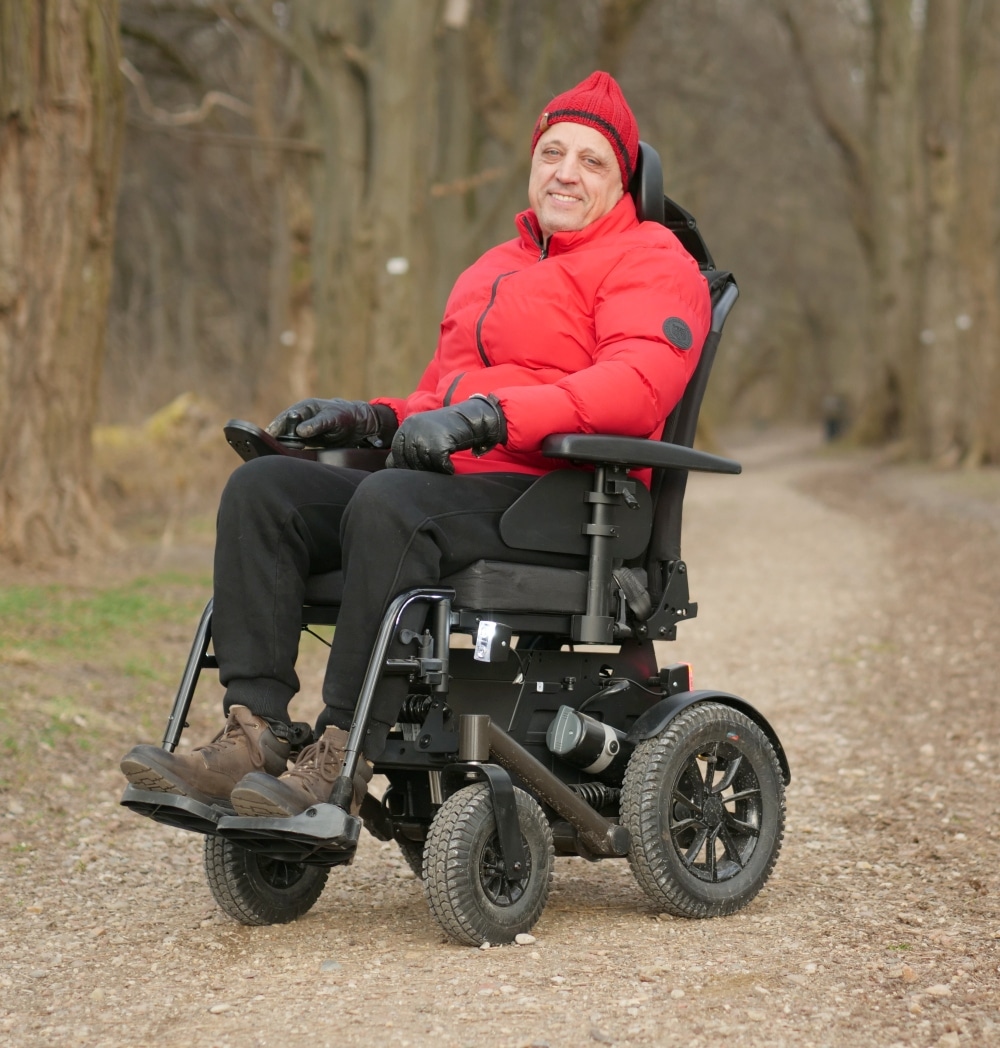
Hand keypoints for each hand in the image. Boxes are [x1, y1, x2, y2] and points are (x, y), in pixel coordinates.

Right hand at [266, 398, 396, 447]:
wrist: (359, 425)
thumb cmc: (345, 417)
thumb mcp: (333, 418)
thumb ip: (318, 424)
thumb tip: (300, 431)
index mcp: (304, 408)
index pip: (284, 418)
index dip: (276, 428)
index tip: (271, 437)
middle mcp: (300, 418)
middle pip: (282, 430)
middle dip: (276, 439)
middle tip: (272, 450)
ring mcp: (302, 430)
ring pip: (287, 439)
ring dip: (282, 447)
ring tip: (277, 456)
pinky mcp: (307, 441)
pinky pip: (295, 447)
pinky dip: (290, 452)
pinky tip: (287, 459)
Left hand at [385, 395, 506, 473]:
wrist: (471, 418)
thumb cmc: (447, 429)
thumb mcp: (422, 432)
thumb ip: (407, 446)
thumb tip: (389, 465)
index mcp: (407, 426)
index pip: (397, 452)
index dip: (405, 465)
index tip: (417, 469)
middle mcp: (413, 429)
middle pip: (409, 460)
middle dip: (421, 469)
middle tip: (433, 469)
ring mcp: (425, 435)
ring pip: (423, 464)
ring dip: (434, 469)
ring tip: (443, 466)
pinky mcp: (439, 443)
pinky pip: (438, 464)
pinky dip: (446, 469)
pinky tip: (450, 467)